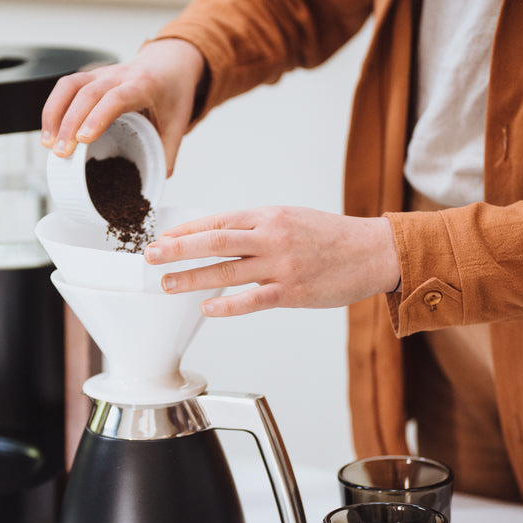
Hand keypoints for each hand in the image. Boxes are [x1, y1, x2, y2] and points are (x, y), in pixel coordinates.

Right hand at [40, 38, 205, 174]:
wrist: (169, 64)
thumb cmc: (172, 94)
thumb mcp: (177, 125)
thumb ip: (166, 155)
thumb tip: (150, 186)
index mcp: (143, 85)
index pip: (116, 98)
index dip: (97, 117)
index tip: (83, 139)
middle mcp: (119, 75)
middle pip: (87, 93)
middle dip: (70, 123)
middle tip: (61, 153)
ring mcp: (101, 73)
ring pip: (70, 86)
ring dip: (55, 114)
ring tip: (49, 144)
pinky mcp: (89, 76)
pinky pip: (65, 87)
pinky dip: (53, 108)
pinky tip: (50, 131)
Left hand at [143, 206, 400, 315]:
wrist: (372, 253)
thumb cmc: (330, 237)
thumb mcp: (291, 218)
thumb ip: (256, 228)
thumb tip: (218, 237)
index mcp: (269, 215)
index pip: (218, 220)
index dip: (186, 230)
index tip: (162, 236)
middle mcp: (272, 237)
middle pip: (215, 241)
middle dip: (178, 248)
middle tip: (150, 254)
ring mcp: (281, 265)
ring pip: (227, 271)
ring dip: (192, 278)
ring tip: (166, 283)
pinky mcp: (292, 292)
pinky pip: (252, 300)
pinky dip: (226, 304)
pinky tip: (206, 307)